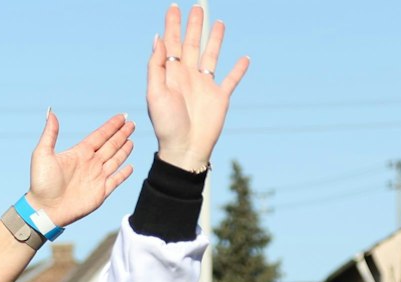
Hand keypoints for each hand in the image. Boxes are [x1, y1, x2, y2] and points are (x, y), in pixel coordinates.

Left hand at [26, 112, 137, 228]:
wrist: (45, 209)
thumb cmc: (41, 183)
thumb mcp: (42, 154)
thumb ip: (50, 134)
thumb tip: (51, 112)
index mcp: (79, 153)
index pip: (99, 136)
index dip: (111, 126)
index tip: (122, 117)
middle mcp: (90, 164)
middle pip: (110, 145)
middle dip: (121, 134)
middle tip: (132, 124)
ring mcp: (97, 178)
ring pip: (115, 160)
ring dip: (124, 150)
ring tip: (131, 140)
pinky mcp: (101, 192)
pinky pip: (116, 180)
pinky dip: (124, 173)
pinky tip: (130, 166)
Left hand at [146, 4, 247, 171]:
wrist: (185, 148)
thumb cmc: (166, 125)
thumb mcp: (155, 93)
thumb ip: (156, 66)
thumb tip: (158, 38)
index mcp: (170, 75)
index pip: (171, 44)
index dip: (172, 25)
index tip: (173, 7)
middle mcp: (188, 77)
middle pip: (191, 44)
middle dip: (193, 25)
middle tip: (197, 6)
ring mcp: (204, 85)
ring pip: (211, 55)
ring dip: (215, 39)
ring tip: (218, 22)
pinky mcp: (220, 96)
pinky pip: (231, 79)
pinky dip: (239, 69)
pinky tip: (244, 58)